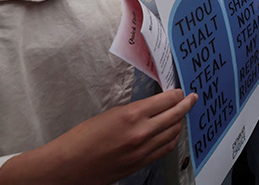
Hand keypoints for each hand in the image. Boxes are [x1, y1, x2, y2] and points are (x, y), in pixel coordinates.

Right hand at [0, 90, 196, 184]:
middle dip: (186, 104)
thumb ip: (136, 110)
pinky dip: (172, 138)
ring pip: (173, 132)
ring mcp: (143, 150)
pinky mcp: (140, 164)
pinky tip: (172, 133)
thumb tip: (154, 106)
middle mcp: (141, 133)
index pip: (167, 100)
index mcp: (132, 115)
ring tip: (182, 114)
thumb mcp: (110, 114)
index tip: (180, 91)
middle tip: (191, 98)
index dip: (177, 94)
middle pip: (175, 115)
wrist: (67, 166)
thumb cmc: (81, 139)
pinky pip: (165, 149)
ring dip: (180, 121)